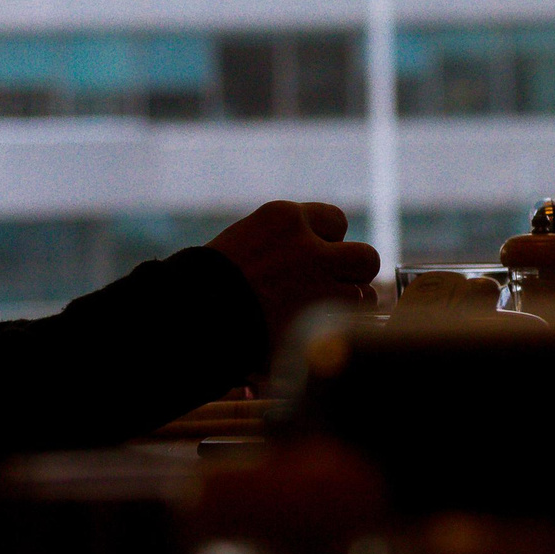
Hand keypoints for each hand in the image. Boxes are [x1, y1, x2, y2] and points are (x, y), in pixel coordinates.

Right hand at [209, 201, 380, 347]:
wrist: (189, 317)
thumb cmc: (205, 286)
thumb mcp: (242, 246)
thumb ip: (281, 247)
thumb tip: (314, 257)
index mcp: (283, 218)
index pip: (336, 222)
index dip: (329, 245)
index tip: (317, 261)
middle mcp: (308, 245)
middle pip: (363, 256)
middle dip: (353, 276)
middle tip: (333, 291)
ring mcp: (318, 283)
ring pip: (365, 293)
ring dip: (349, 308)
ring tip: (322, 319)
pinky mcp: (320, 317)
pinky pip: (351, 323)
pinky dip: (339, 332)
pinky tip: (320, 335)